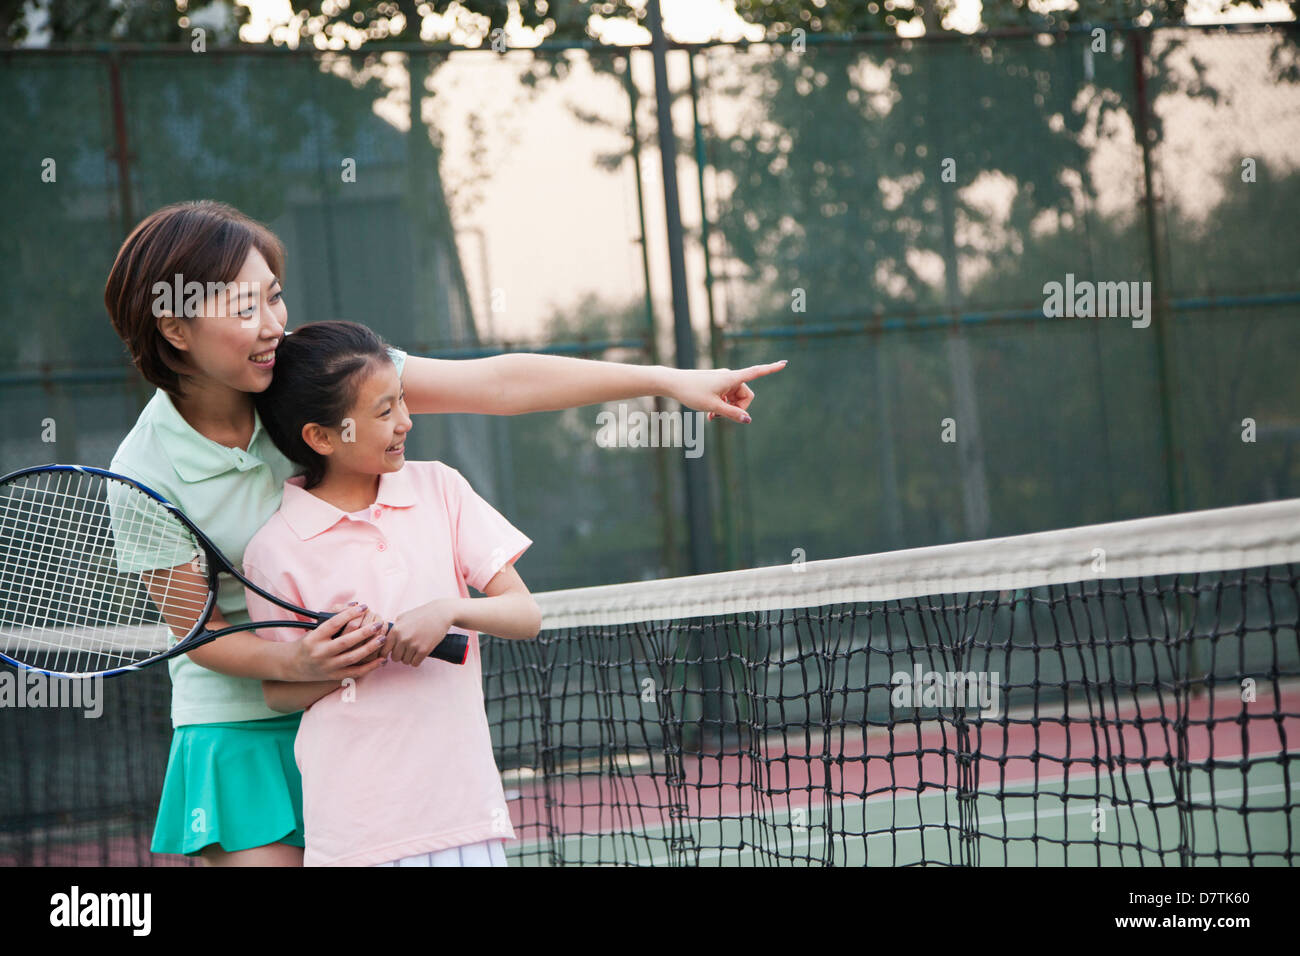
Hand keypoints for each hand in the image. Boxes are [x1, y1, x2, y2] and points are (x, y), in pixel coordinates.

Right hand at [290, 604, 387, 680]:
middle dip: (364, 632)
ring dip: (370, 648)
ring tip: (382, 638)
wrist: (292, 665)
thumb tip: (355, 605)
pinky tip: (382, 659)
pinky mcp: (334, 676)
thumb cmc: (308, 642)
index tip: (364, 606)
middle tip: (378, 623)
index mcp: (315, 637)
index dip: (350, 614)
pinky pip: (355, 672)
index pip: (334, 623)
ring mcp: (328, 666)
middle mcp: (320, 652)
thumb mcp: (315, 627)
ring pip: (352, 657)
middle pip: (346, 641)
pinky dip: (370, 667)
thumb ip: (333, 615)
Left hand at [387, 598, 461, 666]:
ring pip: (405, 661)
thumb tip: (382, 641)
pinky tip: (420, 653)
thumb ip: (392, 629)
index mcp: (395, 630)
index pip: (384, 650)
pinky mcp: (424, 650)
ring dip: (409, 658)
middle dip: (400, 655)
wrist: (440, 613)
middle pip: (394, 658)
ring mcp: (413, 645)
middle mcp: (403, 638)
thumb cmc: (421, 614)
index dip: (387, 653)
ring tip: (415, 649)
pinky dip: (416, 660)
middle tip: (406, 650)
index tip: (392, 653)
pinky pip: (414, 664)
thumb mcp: (402, 617)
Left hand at [663, 361, 786, 423]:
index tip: (785, 363)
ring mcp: (723, 380)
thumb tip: (748, 420)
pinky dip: (722, 406)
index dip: (771, 369)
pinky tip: (711, 415)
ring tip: (713, 418)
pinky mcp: (716, 384)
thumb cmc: (692, 392)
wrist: (673, 383)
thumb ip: (732, 414)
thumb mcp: (713, 407)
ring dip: (728, 409)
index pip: (756, 372)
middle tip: (722, 417)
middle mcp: (730, 376)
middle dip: (738, 408)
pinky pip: (727, 397)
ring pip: (735, 398)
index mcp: (732, 378)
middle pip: (745, 395)